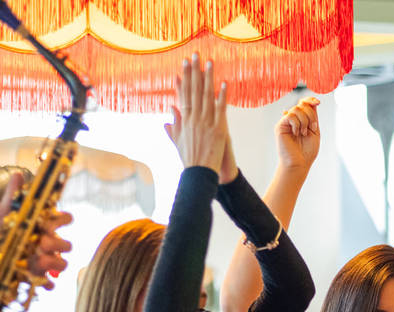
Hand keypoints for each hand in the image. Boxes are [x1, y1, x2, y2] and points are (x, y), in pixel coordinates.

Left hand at [0, 172, 72, 288]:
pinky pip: (49, 282)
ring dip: (54, 263)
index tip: (48, 222)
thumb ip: (13, 196)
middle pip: (66, 244)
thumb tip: (19, 174)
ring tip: (38, 262)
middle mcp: (47, 243)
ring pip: (62, 263)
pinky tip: (41, 282)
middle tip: (42, 244)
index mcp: (43, 225)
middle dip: (57, 244)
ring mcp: (43, 260)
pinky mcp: (35, 276)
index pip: (64, 220)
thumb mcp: (1, 212)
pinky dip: (47, 283)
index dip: (62, 220)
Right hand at [165, 56, 228, 172]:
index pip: (184, 94)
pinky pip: (220, 110)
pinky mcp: (218, 129)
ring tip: (209, 62)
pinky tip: (223, 83)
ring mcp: (205, 123)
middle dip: (194, 72)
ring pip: (206, 96)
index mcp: (185, 121)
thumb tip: (170, 111)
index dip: (184, 79)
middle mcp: (194, 119)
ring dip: (208, 78)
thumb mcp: (177, 142)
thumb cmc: (189, 160)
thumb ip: (173, 126)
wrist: (198, 174)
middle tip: (195, 55)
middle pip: (194, 91)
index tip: (184, 65)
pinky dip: (221, 96)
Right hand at [275, 97, 320, 171]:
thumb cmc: (308, 151)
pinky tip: (296, 133)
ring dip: (304, 121)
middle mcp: (293, 120)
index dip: (310, 100)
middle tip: (312, 128)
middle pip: (302, 105)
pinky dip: (296, 124)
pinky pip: (289, 116)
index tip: (318, 102)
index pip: (304, 103)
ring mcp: (286, 122)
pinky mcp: (280, 126)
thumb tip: (310, 102)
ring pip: (296, 109)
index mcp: (302, 120)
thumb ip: (313, 117)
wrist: (300, 163)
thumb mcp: (315, 131)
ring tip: (304, 133)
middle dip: (311, 115)